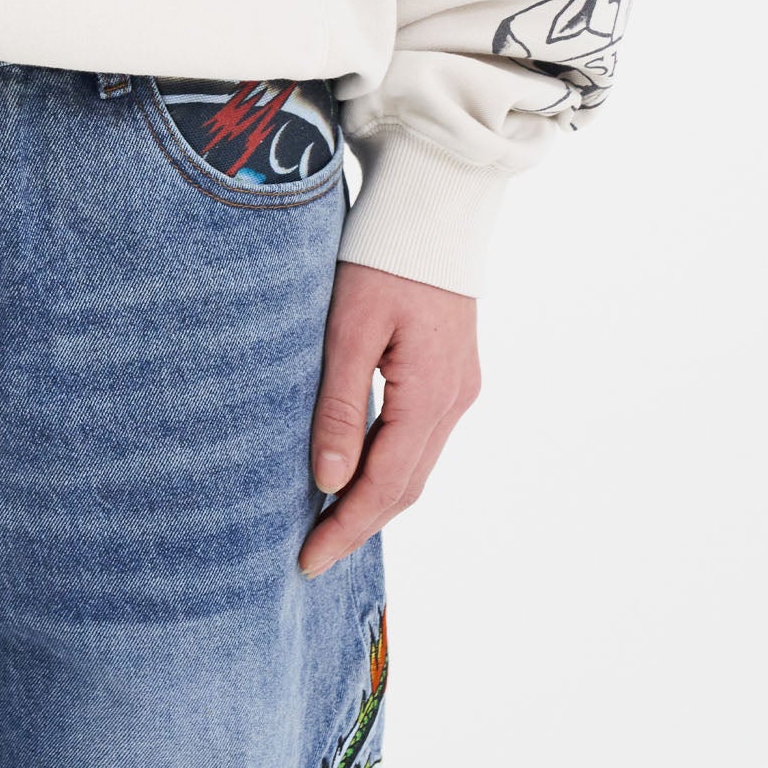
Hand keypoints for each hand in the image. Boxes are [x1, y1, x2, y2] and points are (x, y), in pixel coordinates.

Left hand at [299, 261, 479, 578]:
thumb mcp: (349, 328)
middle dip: (359, 524)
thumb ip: (339, 405)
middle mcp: (455, 400)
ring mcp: (460, 387)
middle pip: (406, 485)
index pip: (385, 484)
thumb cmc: (381, 256)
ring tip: (327, 525)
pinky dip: (389, 466)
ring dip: (375, 499)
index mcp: (431, 394)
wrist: (432, 207)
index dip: (346, 527)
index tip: (307, 560)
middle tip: (310, 556)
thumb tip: (328, 481)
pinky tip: (357, 471)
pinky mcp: (453, 373)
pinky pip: (422, 439)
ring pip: (416, 466)